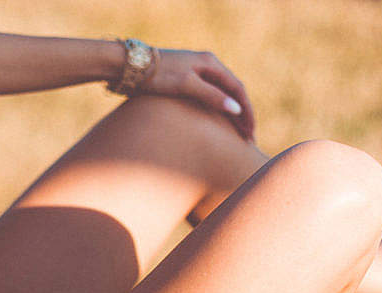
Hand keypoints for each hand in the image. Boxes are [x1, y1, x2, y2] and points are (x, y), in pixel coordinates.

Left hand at [137, 49, 254, 141]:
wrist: (130, 67)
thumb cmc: (157, 75)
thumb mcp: (186, 85)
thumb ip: (211, 96)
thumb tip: (237, 109)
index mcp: (211, 63)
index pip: (237, 89)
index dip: (246, 112)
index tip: (251, 132)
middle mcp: (207, 66)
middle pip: (232, 93)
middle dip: (242, 116)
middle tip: (249, 140)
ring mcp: (196, 73)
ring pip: (221, 96)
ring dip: (231, 116)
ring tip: (238, 137)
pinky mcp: (186, 81)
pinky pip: (209, 98)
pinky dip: (217, 112)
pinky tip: (219, 126)